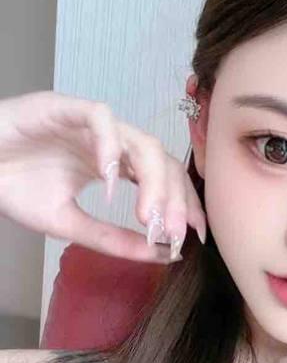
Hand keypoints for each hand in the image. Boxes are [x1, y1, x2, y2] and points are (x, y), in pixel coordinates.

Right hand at [0, 90, 206, 262]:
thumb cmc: (12, 187)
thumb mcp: (67, 223)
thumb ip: (110, 238)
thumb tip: (158, 255)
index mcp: (114, 164)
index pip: (165, 178)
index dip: (183, 203)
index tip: (192, 235)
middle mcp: (109, 141)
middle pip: (161, 160)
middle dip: (173, 198)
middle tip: (172, 233)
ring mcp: (88, 122)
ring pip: (139, 140)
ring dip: (152, 179)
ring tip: (147, 215)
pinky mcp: (63, 106)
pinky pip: (99, 117)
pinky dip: (111, 147)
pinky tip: (110, 182)